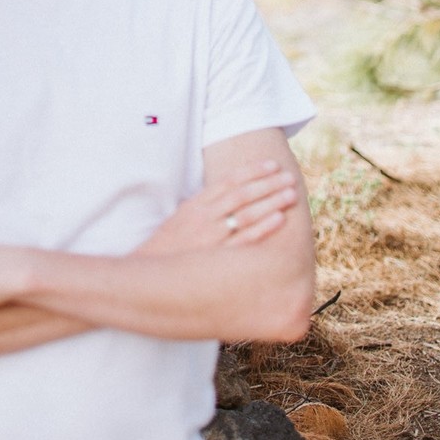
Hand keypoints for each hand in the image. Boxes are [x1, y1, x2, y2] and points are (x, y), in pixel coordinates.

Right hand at [139, 160, 299, 256]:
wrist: (148, 276)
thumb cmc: (166, 247)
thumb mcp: (180, 219)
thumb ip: (202, 206)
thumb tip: (228, 194)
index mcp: (195, 205)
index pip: (228, 182)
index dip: (251, 171)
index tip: (271, 164)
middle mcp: (204, 218)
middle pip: (242, 195)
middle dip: (268, 184)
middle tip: (289, 176)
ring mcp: (211, 237)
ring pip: (247, 214)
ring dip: (271, 201)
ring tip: (291, 193)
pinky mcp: (217, 258)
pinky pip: (245, 240)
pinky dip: (263, 227)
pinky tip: (279, 218)